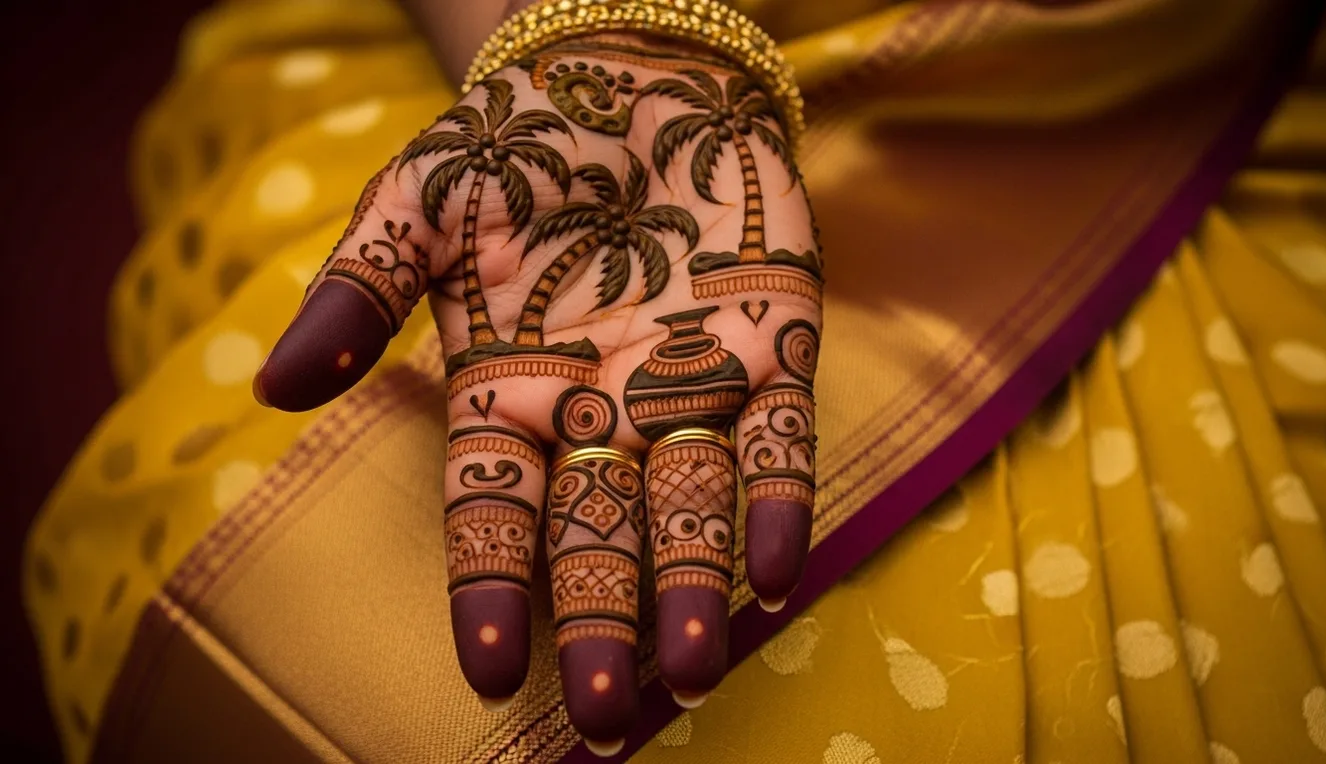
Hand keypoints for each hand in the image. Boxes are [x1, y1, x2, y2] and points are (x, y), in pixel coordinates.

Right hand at [254, 34, 821, 749]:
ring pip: (690, 507)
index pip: (493, 511)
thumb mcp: (418, 201)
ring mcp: (687, 386)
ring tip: (694, 672)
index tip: (491, 666)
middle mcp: (598, 412)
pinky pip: (782, 439)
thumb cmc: (516, 143)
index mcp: (509, 393)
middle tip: (609, 715)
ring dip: (693, 587)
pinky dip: (780, 501)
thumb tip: (274, 387)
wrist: (631, 72)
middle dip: (603, 620)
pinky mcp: (773, 346)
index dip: (492, 586)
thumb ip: (358, 291)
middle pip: (597, 534)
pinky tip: (781, 569)